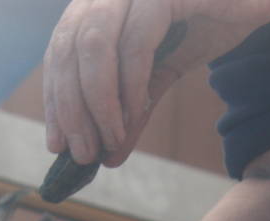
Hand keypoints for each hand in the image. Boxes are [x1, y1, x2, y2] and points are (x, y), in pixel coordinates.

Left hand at [44, 0, 269, 166]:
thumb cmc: (214, 20)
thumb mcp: (164, 70)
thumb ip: (134, 107)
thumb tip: (107, 155)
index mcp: (100, 0)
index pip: (61, 51)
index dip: (55, 98)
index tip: (58, 144)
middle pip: (69, 49)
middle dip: (71, 108)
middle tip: (82, 153)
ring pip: (94, 46)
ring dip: (98, 102)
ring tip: (109, 140)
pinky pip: (136, 43)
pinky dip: (130, 85)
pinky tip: (133, 114)